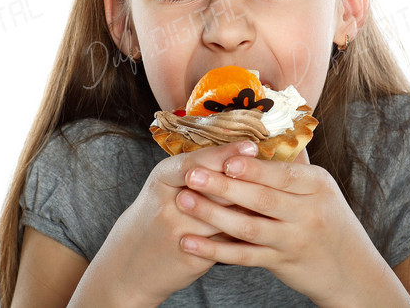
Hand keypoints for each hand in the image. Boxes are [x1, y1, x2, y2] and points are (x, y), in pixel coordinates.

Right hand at [69, 141, 258, 306]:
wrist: (129, 263)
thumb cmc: (156, 215)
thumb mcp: (165, 186)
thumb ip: (196, 169)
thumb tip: (242, 150)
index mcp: (162, 179)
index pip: (196, 161)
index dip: (225, 153)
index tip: (251, 146)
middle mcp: (168, 203)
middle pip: (216, 187)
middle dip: (246, 178)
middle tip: (275, 170)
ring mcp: (179, 231)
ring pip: (226, 214)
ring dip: (253, 205)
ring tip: (279, 194)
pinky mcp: (191, 256)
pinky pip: (227, 240)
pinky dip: (247, 230)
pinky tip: (266, 222)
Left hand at [174, 149, 409, 306]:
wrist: (352, 270)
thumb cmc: (329, 220)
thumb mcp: (320, 189)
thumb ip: (292, 166)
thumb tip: (262, 129)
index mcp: (318, 185)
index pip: (283, 173)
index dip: (253, 167)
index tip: (225, 159)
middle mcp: (309, 212)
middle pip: (262, 198)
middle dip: (224, 186)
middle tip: (192, 175)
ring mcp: (295, 240)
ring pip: (248, 227)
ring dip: (213, 214)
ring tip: (184, 201)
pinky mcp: (282, 263)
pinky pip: (244, 256)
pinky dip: (215, 250)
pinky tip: (190, 242)